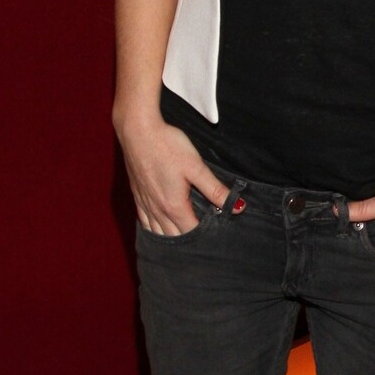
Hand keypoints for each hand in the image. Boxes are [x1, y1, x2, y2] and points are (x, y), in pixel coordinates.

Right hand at [113, 105, 225, 234]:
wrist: (136, 129)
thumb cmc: (167, 145)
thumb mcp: (196, 167)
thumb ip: (216, 189)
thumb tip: (238, 207)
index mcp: (174, 206)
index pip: (192, 232)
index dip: (205, 237)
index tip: (217, 237)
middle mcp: (157, 209)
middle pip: (174, 237)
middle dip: (188, 243)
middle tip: (202, 245)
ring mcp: (145, 203)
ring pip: (157, 232)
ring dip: (170, 240)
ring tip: (184, 244)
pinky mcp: (136, 195)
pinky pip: (144, 221)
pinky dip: (153, 230)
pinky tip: (158, 230)